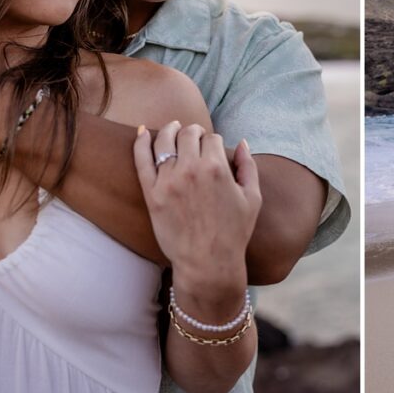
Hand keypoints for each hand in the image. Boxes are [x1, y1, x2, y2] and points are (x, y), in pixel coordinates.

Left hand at [134, 121, 261, 316]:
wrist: (207, 263)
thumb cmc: (233, 232)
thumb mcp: (252, 198)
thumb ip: (248, 166)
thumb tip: (241, 142)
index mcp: (217, 167)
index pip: (212, 138)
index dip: (213, 141)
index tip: (213, 148)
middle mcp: (191, 169)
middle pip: (188, 134)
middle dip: (193, 131)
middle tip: (193, 136)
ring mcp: (168, 181)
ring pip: (164, 141)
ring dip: (169, 130)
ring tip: (172, 129)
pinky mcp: (152, 194)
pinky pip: (142, 160)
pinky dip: (140, 142)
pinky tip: (142, 132)